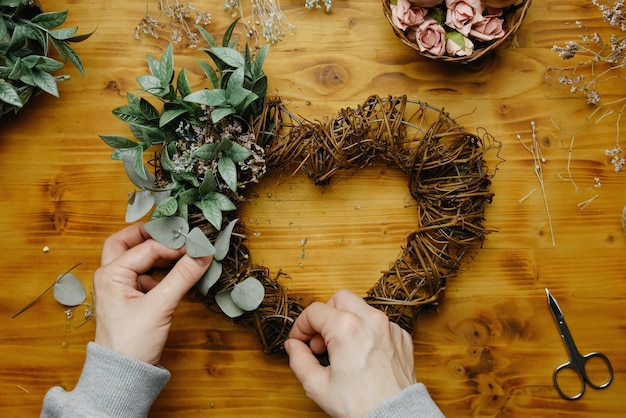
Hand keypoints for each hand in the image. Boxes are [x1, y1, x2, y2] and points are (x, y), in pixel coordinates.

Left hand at [93, 223, 211, 364]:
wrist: (123, 375)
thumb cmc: (132, 343)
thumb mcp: (160, 306)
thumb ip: (183, 276)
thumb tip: (203, 253)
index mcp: (111, 274)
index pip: (147, 247)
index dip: (173, 245)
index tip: (197, 245)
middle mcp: (111, 276)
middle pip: (126, 242)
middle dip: (149, 235)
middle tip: (174, 233)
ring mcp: (119, 288)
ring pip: (135, 258)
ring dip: (155, 252)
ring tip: (180, 253)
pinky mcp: (130, 299)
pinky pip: (143, 275)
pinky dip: (159, 270)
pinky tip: (177, 275)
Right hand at [284, 289, 415, 417]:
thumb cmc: (361, 406)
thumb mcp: (317, 385)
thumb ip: (299, 360)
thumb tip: (293, 346)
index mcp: (346, 328)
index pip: (314, 311)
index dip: (300, 326)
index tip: (298, 340)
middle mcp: (370, 320)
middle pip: (339, 298)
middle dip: (325, 315)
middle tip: (320, 340)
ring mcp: (389, 327)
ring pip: (361, 308)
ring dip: (346, 321)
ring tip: (340, 349)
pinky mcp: (401, 337)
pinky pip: (378, 323)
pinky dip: (366, 332)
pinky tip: (361, 354)